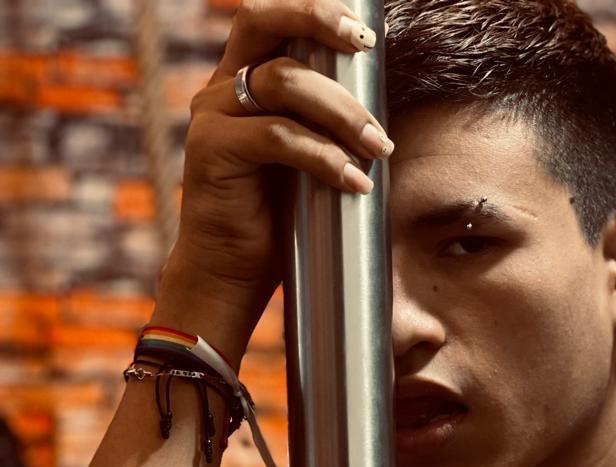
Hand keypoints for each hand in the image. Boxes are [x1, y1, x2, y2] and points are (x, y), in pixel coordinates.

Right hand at [164, 0, 394, 352]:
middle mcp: (221, 87)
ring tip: (378, 148)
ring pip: (284, 83)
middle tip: (366, 49)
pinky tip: (355, 182)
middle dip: (318, 24)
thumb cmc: (279, 216)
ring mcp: (212, 115)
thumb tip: (382, 102)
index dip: (312, 11)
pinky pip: (279, 137)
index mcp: (243, 79)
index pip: (270, 20)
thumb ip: (325, 121)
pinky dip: (324, 157)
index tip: (362, 30)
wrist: (232, 270)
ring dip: (342, 113)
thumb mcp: (307, 156)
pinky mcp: (212, 149)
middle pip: (263, 24)